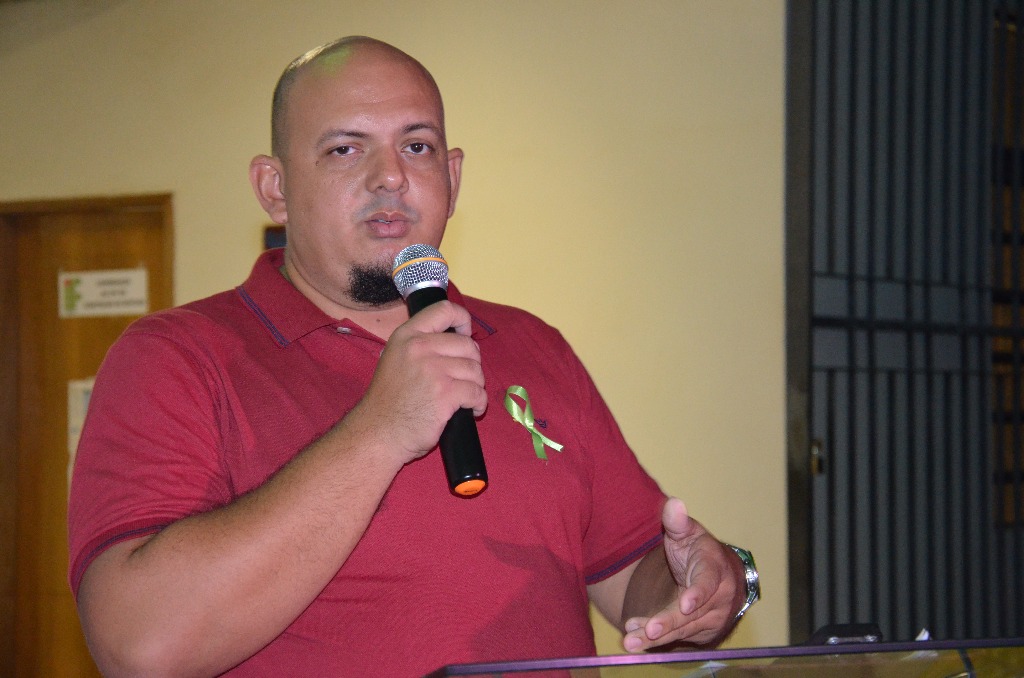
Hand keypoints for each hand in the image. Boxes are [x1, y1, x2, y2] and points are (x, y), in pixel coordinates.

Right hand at [351, 300, 486, 463]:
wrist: (378, 433)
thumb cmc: (389, 401)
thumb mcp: (395, 359)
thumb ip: (420, 345)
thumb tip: (457, 336)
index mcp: (406, 336)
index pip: (443, 309)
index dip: (462, 319)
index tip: (465, 333)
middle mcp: (419, 348)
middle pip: (467, 344)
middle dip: (472, 363)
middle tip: (464, 379)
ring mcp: (433, 370)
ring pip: (475, 370)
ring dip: (476, 385)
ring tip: (464, 397)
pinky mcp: (445, 393)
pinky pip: (477, 392)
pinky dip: (478, 403)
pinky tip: (469, 410)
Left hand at [622, 498, 744, 650]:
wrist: (718, 573)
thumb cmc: (697, 550)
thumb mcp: (688, 532)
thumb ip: (676, 522)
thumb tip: (674, 503)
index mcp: (714, 568)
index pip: (708, 582)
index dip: (697, 594)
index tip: (684, 604)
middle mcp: (719, 597)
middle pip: (691, 614)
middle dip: (667, 623)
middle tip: (646, 631)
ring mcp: (712, 616)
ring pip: (683, 629)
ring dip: (656, 637)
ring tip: (631, 640)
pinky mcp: (702, 630)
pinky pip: (679, 637)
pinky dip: (657, 639)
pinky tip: (636, 638)